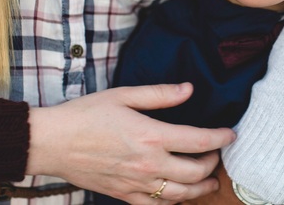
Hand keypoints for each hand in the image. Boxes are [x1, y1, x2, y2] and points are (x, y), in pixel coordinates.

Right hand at [26, 83, 236, 203]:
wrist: (53, 142)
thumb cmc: (85, 115)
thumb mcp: (124, 95)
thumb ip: (160, 95)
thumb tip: (188, 89)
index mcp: (151, 136)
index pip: (199, 141)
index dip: (221, 138)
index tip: (230, 134)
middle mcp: (148, 164)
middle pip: (195, 172)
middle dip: (213, 164)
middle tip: (217, 155)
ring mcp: (136, 184)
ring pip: (180, 195)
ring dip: (200, 189)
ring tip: (209, 182)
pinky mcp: (123, 195)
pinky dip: (172, 204)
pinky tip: (178, 197)